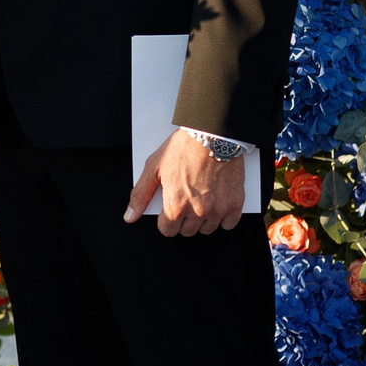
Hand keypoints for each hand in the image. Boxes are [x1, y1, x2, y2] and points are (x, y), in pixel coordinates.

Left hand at [124, 129, 245, 235]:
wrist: (212, 133)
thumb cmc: (182, 148)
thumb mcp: (153, 168)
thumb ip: (140, 195)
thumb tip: (130, 217)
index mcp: (175, 205)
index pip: (168, 231)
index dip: (166, 219)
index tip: (170, 208)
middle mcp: (197, 211)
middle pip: (187, 232)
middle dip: (184, 219)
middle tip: (186, 199)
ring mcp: (218, 209)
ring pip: (207, 230)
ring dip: (203, 219)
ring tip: (201, 198)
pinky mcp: (235, 203)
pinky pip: (228, 224)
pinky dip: (223, 217)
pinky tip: (217, 202)